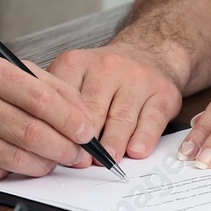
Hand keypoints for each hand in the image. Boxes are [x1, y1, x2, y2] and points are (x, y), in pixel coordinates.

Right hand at [0, 53, 100, 182]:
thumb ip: (41, 85)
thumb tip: (79, 114)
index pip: (39, 97)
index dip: (69, 118)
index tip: (86, 132)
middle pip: (30, 131)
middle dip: (63, 148)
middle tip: (79, 156)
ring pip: (13, 157)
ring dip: (42, 165)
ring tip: (54, 163)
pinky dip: (11, 172)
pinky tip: (18, 165)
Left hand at [48, 43, 183, 161]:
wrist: (150, 51)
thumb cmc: (106, 74)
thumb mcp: (75, 75)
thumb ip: (60, 102)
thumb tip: (47, 142)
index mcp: (77, 63)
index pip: (64, 97)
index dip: (60, 125)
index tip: (57, 146)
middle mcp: (107, 67)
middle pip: (93, 109)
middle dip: (86, 138)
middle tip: (81, 159)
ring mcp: (137, 79)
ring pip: (122, 116)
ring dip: (114, 141)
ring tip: (107, 159)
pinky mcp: (163, 93)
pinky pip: (152, 118)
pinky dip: (144, 137)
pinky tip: (136, 150)